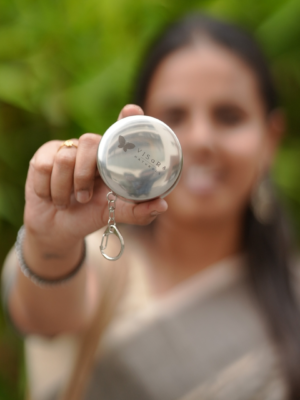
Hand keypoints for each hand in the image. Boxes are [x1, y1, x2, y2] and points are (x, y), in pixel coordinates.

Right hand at [24, 105, 167, 250]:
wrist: (57, 227)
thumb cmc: (91, 215)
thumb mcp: (114, 214)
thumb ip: (137, 211)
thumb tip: (162, 205)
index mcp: (112, 159)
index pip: (122, 130)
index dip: (128, 117)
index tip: (132, 110)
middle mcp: (91, 149)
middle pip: (89, 141)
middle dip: (84, 174)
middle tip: (84, 198)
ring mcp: (67, 149)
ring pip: (64, 159)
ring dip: (64, 189)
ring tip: (67, 202)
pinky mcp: (44, 155)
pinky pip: (43, 166)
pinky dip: (47, 190)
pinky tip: (51, 196)